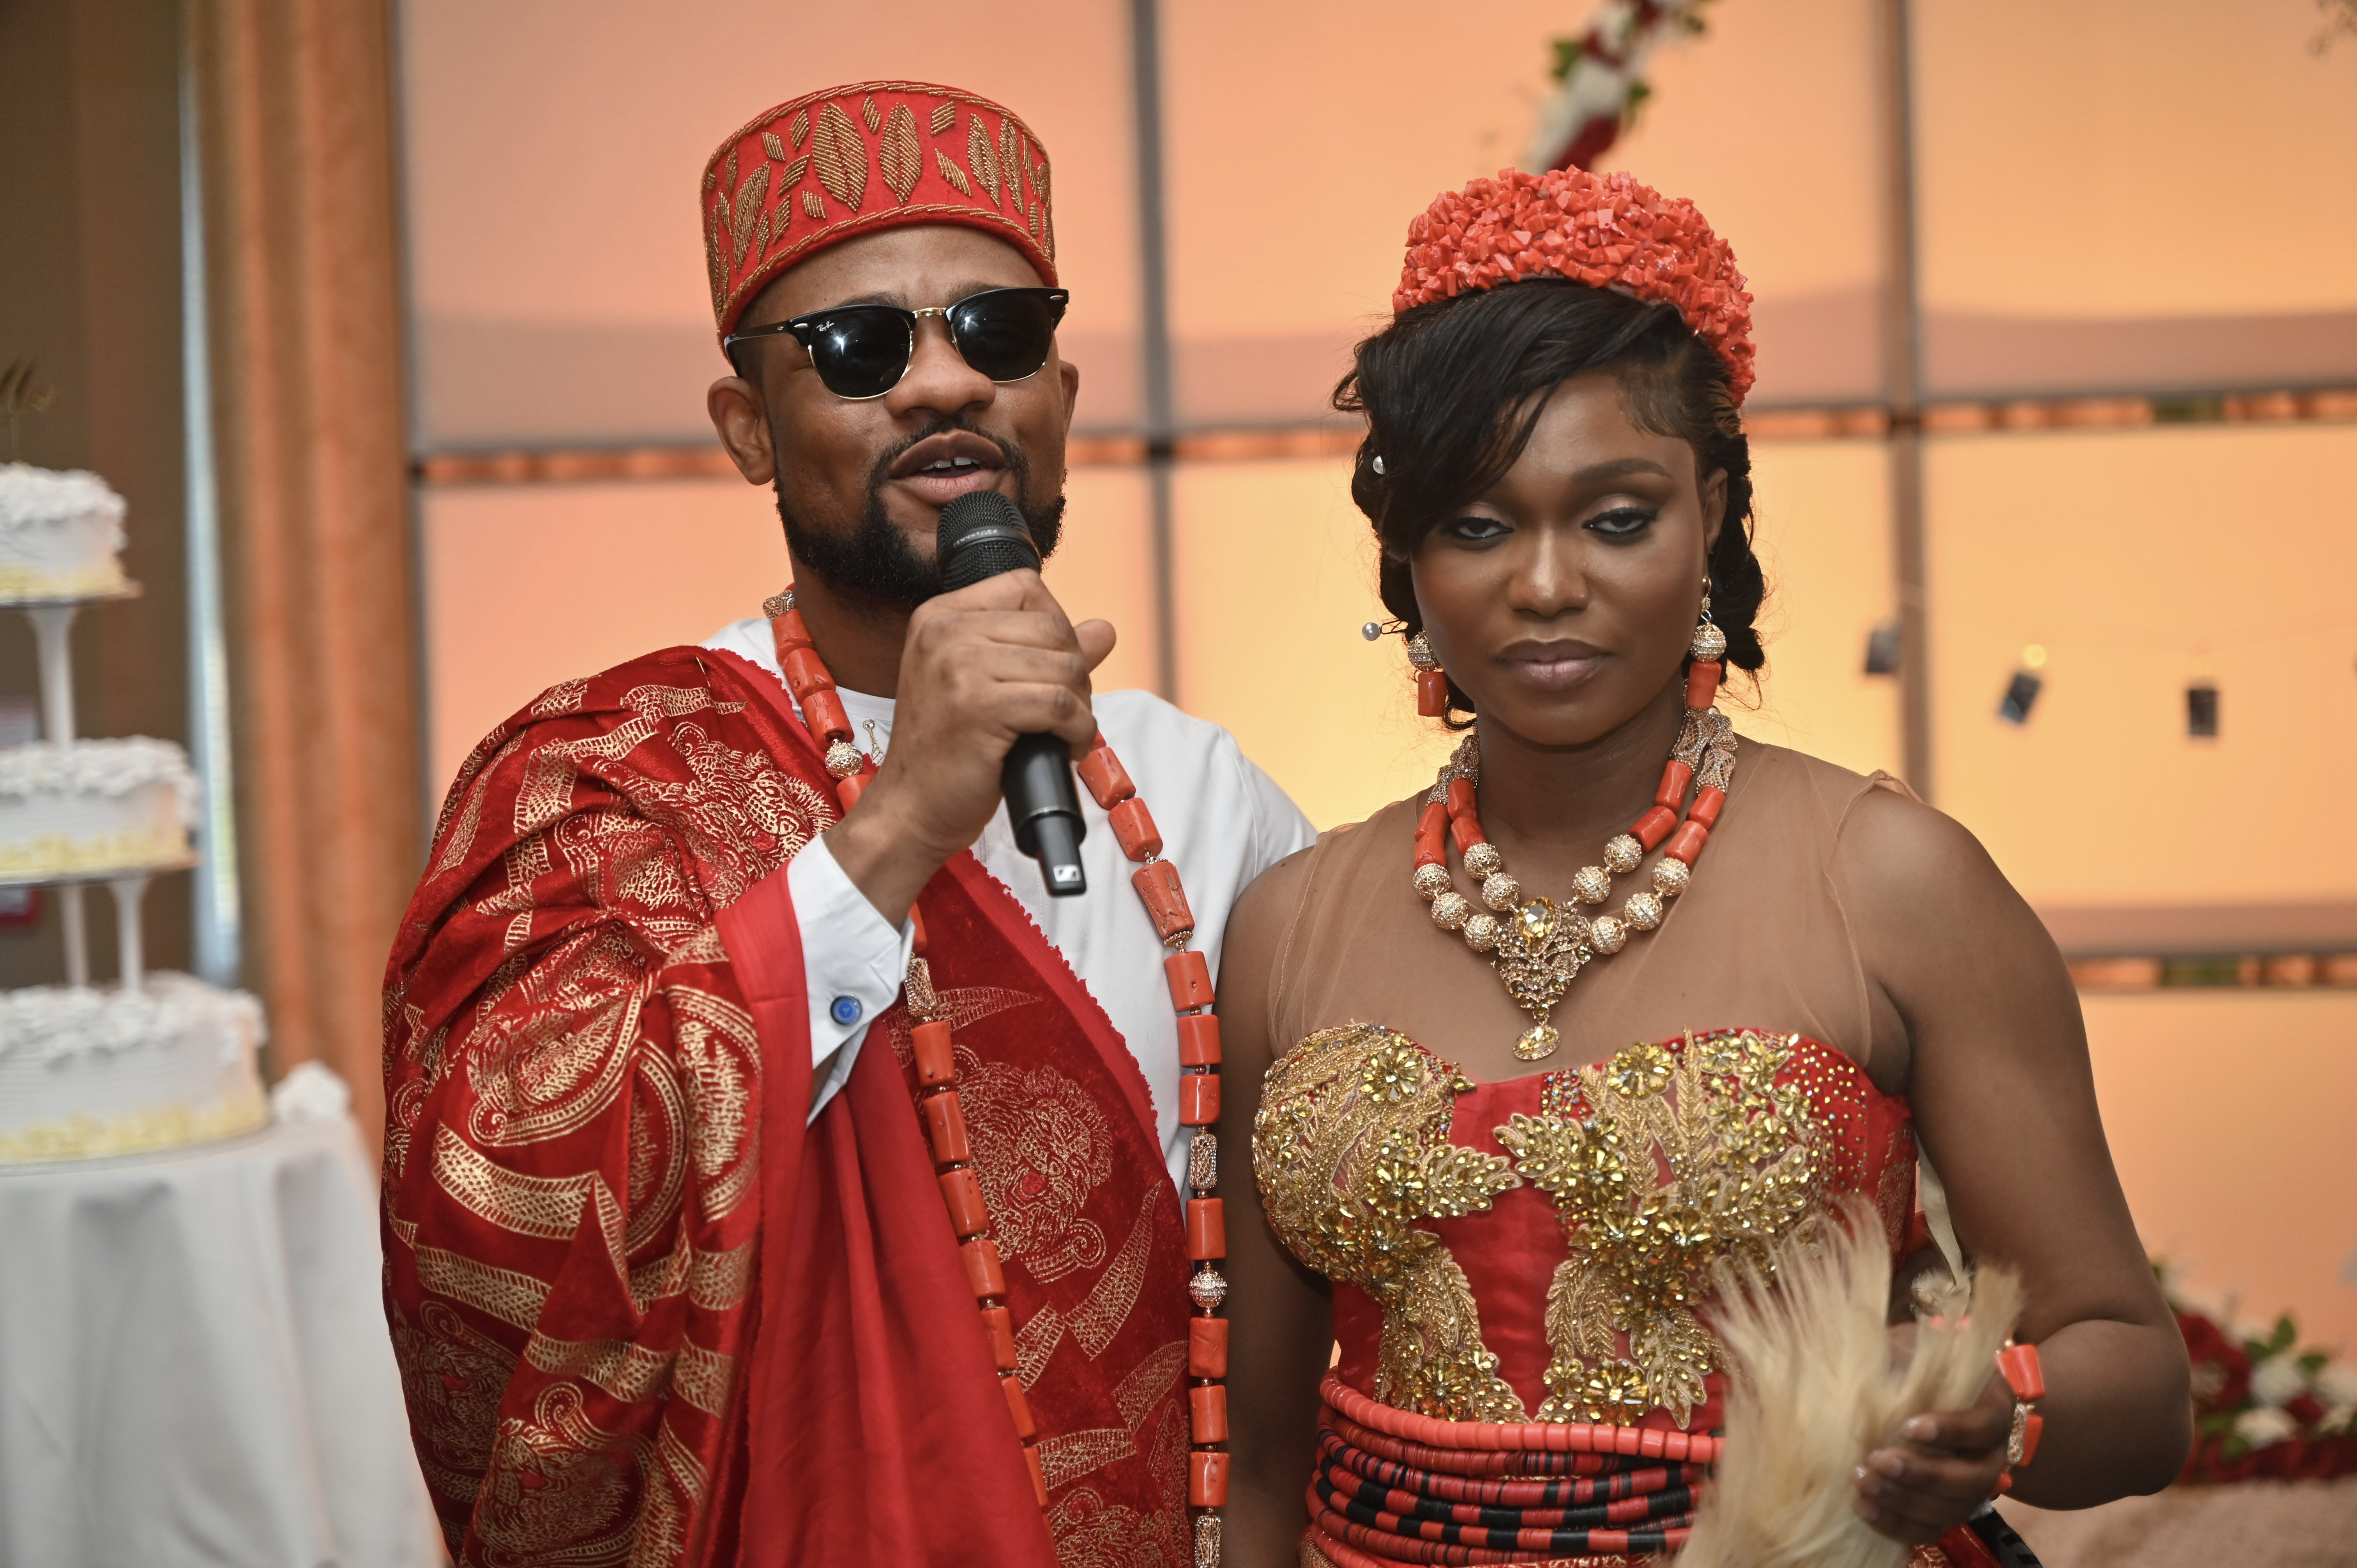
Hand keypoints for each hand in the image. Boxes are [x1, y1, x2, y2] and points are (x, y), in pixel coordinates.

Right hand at [826, 570, 1114, 919]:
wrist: (911, 811)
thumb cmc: (948, 754)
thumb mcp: (987, 687)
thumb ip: (1042, 651)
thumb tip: (1104, 630)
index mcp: (939, 617)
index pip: (1025, 589)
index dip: (1055, 628)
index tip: (1049, 671)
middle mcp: (944, 632)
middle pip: (1052, 626)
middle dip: (1074, 671)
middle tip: (1063, 712)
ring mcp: (958, 666)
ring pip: (1064, 665)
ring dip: (1080, 704)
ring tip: (1063, 732)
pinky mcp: (979, 706)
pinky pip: (1060, 704)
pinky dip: (1078, 730)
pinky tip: (1064, 748)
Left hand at [1852, 1367, 2012, 1545]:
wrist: (1925, 1394)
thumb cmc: (1919, 1365)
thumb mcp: (1914, 1350)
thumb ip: (1902, 1358)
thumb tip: (1870, 1374)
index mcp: (1992, 1410)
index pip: (1983, 1426)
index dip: (1950, 1430)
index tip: (1908, 1426)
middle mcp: (1992, 1457)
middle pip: (1971, 1479)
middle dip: (1923, 1475)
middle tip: (1876, 1459)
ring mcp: (1972, 1490)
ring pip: (1951, 1511)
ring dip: (1904, 1502)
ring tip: (1862, 1483)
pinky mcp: (1947, 1511)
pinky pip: (1930, 1531)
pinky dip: (1897, 1526)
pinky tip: (1864, 1508)